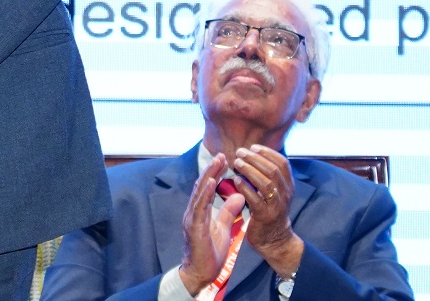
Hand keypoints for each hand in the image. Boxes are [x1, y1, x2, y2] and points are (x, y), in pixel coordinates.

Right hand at [178, 153, 243, 294]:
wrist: (200, 274)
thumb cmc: (210, 254)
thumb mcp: (224, 230)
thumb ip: (228, 213)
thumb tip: (237, 196)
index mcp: (200, 212)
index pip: (207, 189)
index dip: (214, 174)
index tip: (224, 160)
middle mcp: (193, 212)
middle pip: (202, 186)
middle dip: (211, 170)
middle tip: (221, 154)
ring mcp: (191, 218)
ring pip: (200, 193)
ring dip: (208, 176)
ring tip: (217, 162)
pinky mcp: (193, 227)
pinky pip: (199, 207)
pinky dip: (204, 193)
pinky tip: (210, 182)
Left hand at [231, 144, 304, 273]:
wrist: (274, 239)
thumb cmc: (269, 210)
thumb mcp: (273, 191)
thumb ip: (266, 175)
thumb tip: (250, 153)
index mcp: (288, 186)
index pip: (283, 163)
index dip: (268, 152)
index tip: (253, 147)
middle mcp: (286, 194)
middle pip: (273, 171)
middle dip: (255, 158)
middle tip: (240, 152)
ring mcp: (277, 206)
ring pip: (266, 184)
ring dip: (250, 170)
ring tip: (237, 163)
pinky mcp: (265, 216)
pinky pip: (256, 200)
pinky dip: (245, 188)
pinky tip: (236, 181)